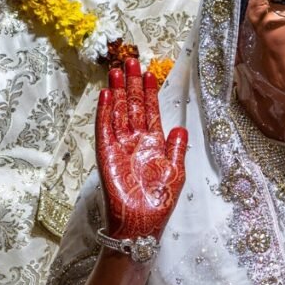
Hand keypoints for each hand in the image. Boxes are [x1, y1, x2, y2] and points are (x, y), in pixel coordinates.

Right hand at [96, 58, 186, 240]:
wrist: (143, 223)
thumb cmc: (159, 201)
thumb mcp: (176, 171)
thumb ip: (177, 148)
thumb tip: (180, 128)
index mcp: (153, 144)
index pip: (149, 112)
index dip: (148, 92)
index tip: (147, 73)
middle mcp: (135, 141)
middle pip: (132, 106)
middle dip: (131, 84)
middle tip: (129, 61)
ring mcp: (120, 146)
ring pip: (117, 112)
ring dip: (117, 92)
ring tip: (116, 71)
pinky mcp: (107, 155)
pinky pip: (104, 129)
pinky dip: (105, 112)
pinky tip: (106, 95)